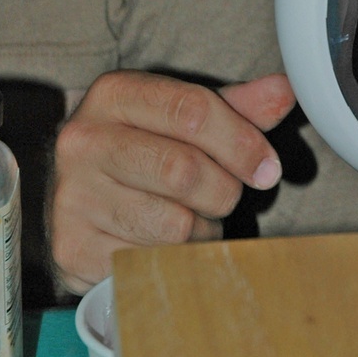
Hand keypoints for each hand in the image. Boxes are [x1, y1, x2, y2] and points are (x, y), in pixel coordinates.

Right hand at [48, 69, 295, 294]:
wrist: (78, 192)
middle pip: (184, 171)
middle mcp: (83, 141)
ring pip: (173, 225)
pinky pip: (152, 264)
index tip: (267, 167)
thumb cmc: (143, 146)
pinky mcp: (73, 249)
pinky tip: (164, 241)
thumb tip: (284, 92)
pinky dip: (174, 258)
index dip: (241, 142)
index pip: (192, 111)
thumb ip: (236, 105)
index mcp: (113, 94)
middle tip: (225, 194)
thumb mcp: (184, 116)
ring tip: (190, 215)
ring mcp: (73, 197)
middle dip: (223, 190)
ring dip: (201, 228)